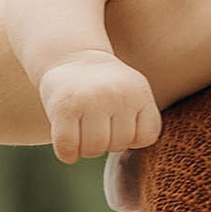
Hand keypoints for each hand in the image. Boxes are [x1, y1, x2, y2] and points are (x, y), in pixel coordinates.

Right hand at [36, 49, 161, 164]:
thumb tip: (127, 147)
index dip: (133, 138)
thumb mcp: (133, 90)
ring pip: (94, 149)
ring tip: (83, 133)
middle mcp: (116, 94)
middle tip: (97, 127)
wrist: (70, 57)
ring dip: (86, 149)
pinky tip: (67, 145)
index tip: (120, 125)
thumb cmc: (105, 86)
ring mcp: (89, 100)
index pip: (147, 136)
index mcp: (138, 91)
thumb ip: (140, 118)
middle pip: (119, 144)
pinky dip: (67, 154)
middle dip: (107, 143)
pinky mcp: (63, 107)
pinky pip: (68, 148)